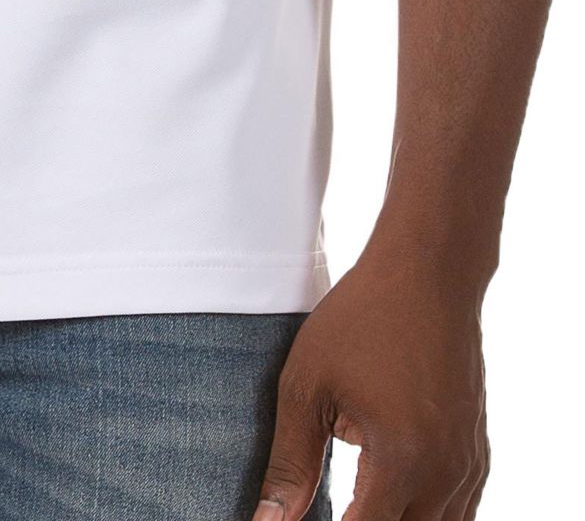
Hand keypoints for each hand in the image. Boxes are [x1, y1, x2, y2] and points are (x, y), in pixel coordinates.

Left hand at [254, 248, 489, 520]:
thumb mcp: (308, 384)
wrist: (428, 272)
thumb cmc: (362, 318)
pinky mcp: (478, 453)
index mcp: (402, 460)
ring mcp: (468, 465)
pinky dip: (426, 514)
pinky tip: (392, 497)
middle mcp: (445, 473)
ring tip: (356, 501)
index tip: (304, 519)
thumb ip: (291, 462)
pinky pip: (460, 511)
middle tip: (332, 505)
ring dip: (397, 520)